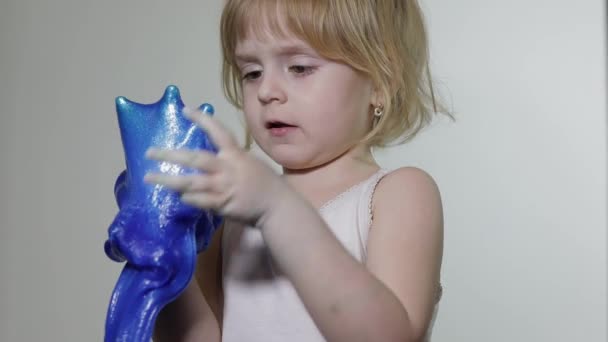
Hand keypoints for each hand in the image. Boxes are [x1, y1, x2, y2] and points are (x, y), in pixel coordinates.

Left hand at [143, 109, 287, 226]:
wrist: (277, 205)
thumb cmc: (263, 182)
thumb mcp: (249, 163)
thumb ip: (230, 158)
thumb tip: (208, 156)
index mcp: (235, 154)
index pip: (218, 131)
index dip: (202, 119)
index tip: (185, 110)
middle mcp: (228, 168)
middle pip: (195, 158)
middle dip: (170, 154)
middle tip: (150, 152)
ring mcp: (224, 187)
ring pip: (191, 182)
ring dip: (169, 180)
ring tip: (150, 177)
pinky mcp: (223, 205)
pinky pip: (199, 201)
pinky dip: (186, 198)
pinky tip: (177, 196)